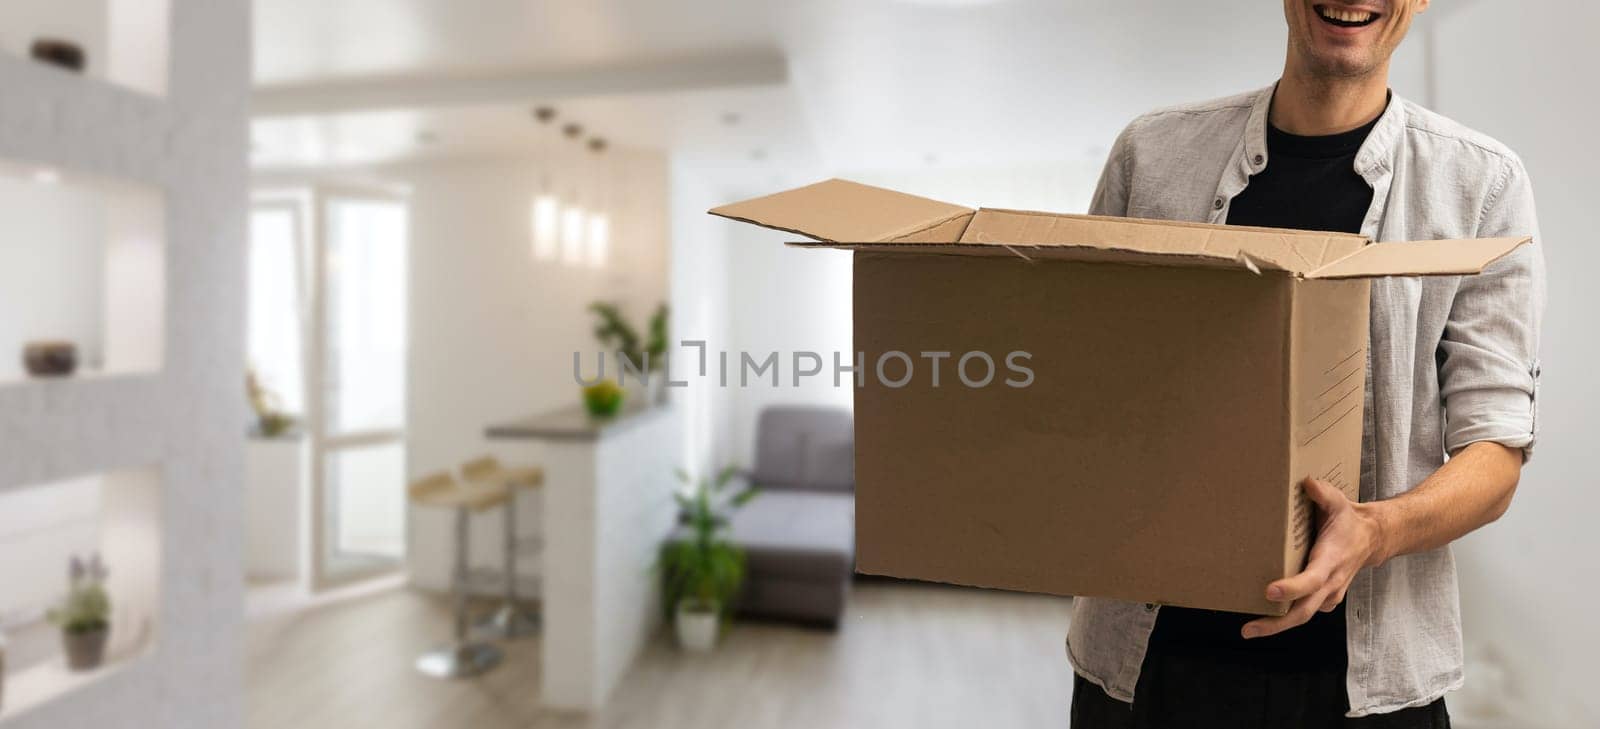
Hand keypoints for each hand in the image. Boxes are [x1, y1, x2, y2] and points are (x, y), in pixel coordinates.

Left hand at [1242, 477, 1389, 638]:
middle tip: (1249, 629)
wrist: (1372, 539)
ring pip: (1303, 615)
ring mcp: (1329, 593)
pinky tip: (1265, 616)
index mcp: (1331, 560)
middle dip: (1276, 623)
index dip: (1292, 588)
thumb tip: (1306, 482)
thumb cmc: (1349, 521)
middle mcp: (1330, 582)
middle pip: (1304, 611)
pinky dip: (1286, 616)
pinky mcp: (1325, 598)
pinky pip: (1305, 611)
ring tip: (1250, 628)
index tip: (1269, 591)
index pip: (1311, 579)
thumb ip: (1323, 493)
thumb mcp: (1339, 502)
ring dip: (1277, 624)